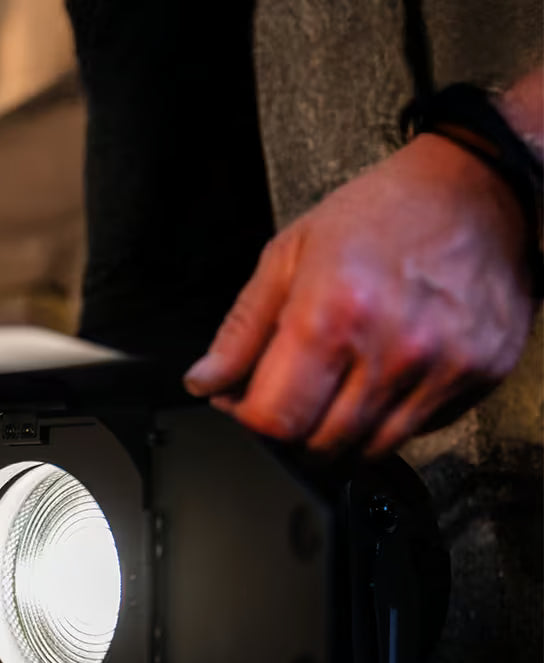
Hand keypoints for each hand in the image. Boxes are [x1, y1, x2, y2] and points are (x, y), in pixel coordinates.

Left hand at [183, 132, 536, 457]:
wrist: (481, 189)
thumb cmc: (383, 214)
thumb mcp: (290, 256)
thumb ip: (241, 330)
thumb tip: (204, 382)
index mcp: (333, 315)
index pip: (274, 420)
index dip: (249, 419)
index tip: (246, 402)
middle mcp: (391, 350)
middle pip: (317, 444)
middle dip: (292, 429)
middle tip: (293, 392)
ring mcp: (439, 369)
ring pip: (365, 450)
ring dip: (338, 432)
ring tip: (338, 383)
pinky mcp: (475, 378)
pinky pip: (413, 434)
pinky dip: (387, 420)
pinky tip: (383, 377)